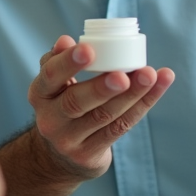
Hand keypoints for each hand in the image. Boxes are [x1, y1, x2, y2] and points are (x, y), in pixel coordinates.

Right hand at [25, 35, 174, 185]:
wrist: (57, 156)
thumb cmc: (60, 105)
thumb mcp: (51, 85)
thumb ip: (57, 61)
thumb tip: (65, 40)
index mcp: (39, 94)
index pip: (51, 76)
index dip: (68, 62)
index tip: (88, 49)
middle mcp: (50, 119)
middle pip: (76, 102)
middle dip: (101, 87)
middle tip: (122, 75)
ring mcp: (69, 140)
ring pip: (104, 116)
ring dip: (131, 95)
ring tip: (149, 75)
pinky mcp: (90, 154)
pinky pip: (120, 128)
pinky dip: (142, 105)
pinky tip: (157, 87)